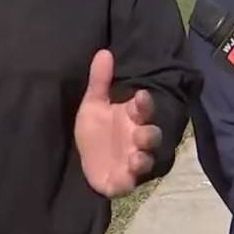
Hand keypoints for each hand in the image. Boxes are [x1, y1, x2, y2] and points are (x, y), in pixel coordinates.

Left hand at [74, 49, 162, 196]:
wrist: (82, 158)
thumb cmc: (95, 128)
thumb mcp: (93, 103)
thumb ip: (99, 80)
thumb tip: (104, 51)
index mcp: (131, 117)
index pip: (143, 108)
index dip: (144, 103)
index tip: (140, 96)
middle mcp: (136, 138)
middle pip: (151, 135)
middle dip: (149, 134)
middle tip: (140, 131)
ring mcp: (131, 160)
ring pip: (145, 160)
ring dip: (142, 159)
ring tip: (136, 157)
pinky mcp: (122, 179)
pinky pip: (129, 182)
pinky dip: (128, 179)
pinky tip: (125, 174)